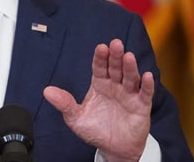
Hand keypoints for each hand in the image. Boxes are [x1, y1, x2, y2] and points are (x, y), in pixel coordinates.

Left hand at [43, 39, 153, 161]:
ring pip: (130, 77)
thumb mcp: (76, 118)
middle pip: (116, 68)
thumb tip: (47, 91)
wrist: (113, 149)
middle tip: (116, 43)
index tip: (100, 47)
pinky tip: (146, 76)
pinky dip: (147, 85)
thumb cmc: (95, 130)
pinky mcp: (141, 106)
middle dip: (115, 56)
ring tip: (128, 56)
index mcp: (99, 84)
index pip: (99, 67)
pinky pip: (145, 94)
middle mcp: (115, 86)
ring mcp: (129, 95)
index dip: (100, 57)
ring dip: (130, 67)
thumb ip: (64, 103)